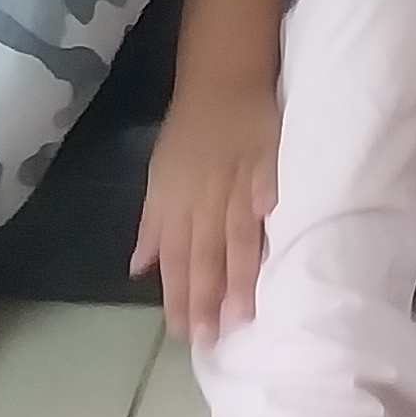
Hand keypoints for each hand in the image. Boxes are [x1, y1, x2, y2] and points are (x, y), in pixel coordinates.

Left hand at [135, 80, 279, 342]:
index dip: (179, 297)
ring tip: (242, 316)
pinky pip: (267, 195)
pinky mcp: (268, 164)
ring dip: (237, 278)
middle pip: (204, 256)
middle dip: (207, 299)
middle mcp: (203, 199)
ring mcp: (238, 183)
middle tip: (213, 339)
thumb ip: (152, 224)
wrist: (221, 77)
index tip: (185, 334)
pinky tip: (276, 249)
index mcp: (175, 203)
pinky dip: (268, 218)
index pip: (175, 259)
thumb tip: (139, 269)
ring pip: (235, 238)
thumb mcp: (158, 177)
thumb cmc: (191, 130)